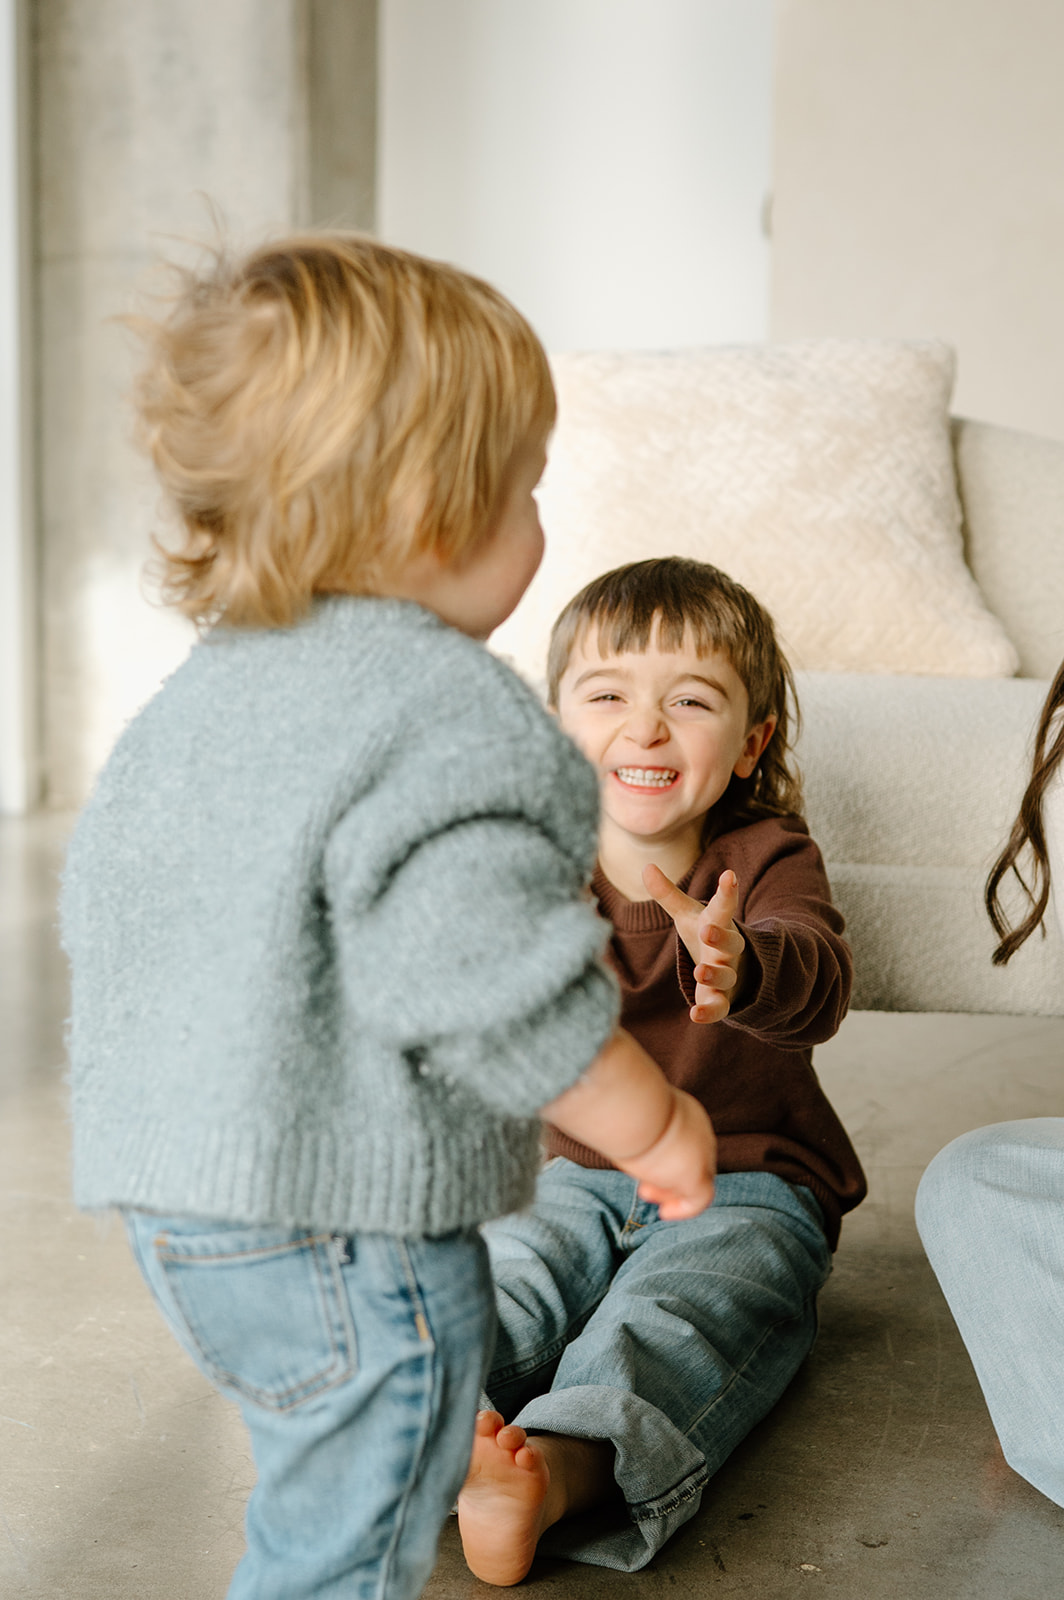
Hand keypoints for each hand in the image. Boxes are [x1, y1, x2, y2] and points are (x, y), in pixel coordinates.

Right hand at [614, 1086, 716, 1219]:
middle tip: (644, 1187)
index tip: (643, 1167)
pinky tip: (666, 1213)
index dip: (665, 1158)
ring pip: (696, 1181)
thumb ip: (636, 1125)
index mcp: (685, 1113)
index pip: (683, 1141)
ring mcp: (702, 1154)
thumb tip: (618, 1129)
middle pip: (691, 1162)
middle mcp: (700, 1131)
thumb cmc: (622, 1106)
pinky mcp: (697, 1175)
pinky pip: (699, 1199)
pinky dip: (684, 1209)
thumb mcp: (632, 1115)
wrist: (630, 1108)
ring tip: (647, 1194)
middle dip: (667, 1177)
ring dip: (672, 1192)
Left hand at [643, 864, 745, 1023]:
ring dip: (715, 975)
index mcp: (718, 924)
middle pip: (731, 943)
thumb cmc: (705, 935)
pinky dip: (709, 1012)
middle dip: (722, 937)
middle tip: (707, 931)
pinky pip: (719, 1007)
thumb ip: (667, 894)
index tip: (729, 875)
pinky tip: (695, 1015)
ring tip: (700, 972)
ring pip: (727, 976)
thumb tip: (647, 866)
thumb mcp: (686, 914)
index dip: (727, 891)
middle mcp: (726, 950)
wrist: (728, 967)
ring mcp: (727, 974)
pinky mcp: (720, 998)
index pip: (724, 906)